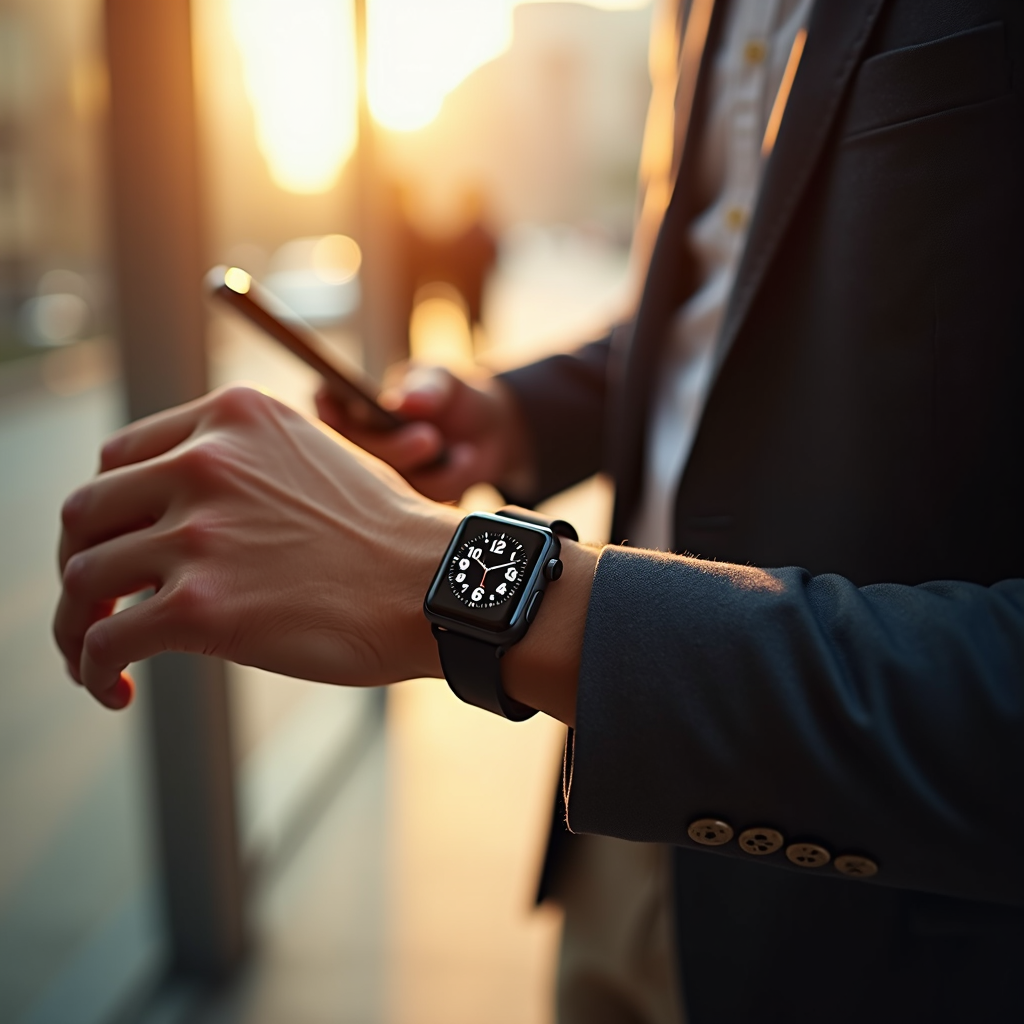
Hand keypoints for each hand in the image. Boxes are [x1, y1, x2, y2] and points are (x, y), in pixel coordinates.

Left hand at [54, 385, 459, 709]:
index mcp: (233, 418)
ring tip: (97, 658)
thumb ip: (245, 462)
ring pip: (83, 578)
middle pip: (87, 513)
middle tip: (95, 605)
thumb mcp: (314, 457)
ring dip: (76, 625)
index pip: (119, 458)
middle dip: (81, 565)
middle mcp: (206, 462)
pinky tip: (113, 689)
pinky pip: (106, 639)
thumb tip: (187, 506)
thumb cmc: (387, 535)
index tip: (117, 548)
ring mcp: (200, 533)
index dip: (108, 511)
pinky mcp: (200, 605)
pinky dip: (92, 669)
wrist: (435, 585)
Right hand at [315, 363, 536, 502]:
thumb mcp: (440, 380)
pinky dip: (451, 480)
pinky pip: (423, 504)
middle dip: (394, 451)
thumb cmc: (448, 396)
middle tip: (429, 437)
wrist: (487, 429)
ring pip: (389, 490)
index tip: (342, 410)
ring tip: (463, 450)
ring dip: (430, 471)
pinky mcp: (408, 509)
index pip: (325, 416)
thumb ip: (425, 387)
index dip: (328, 418)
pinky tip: (465, 461)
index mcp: (351, 413)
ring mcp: (380, 485)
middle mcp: (358, 452)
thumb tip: (402, 402)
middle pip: (355, 462)